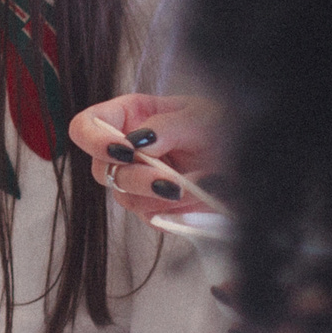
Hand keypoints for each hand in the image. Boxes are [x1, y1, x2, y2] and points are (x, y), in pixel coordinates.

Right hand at [66, 92, 222, 219]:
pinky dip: (176, 210)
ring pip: (126, 198)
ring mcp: (137, 181)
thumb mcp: (200, 116)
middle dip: (136, 178)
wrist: (246, 157)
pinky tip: (199, 196)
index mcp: (129, 116)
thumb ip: (167, 125)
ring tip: (201, 184)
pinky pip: (151, 217)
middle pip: (102, 171)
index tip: (124, 152)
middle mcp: (126, 150)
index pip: (85, 126)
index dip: (94, 141)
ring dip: (162, 196)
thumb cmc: (221, 126)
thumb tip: (138, 141)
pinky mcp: (153, 207)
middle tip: (171, 182)